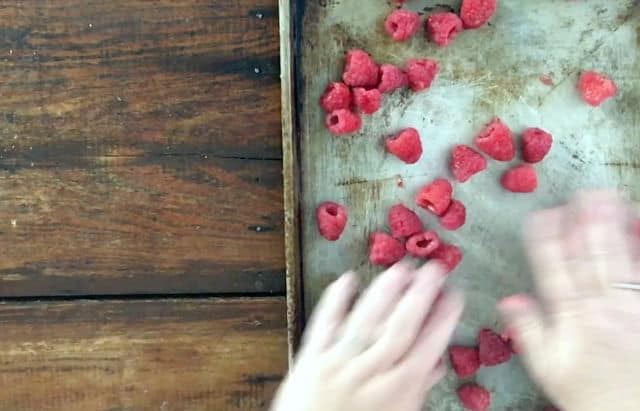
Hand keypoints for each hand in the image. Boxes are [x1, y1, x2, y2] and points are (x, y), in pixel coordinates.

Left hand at [270, 261, 463, 410]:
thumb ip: (417, 390)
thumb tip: (438, 364)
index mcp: (398, 390)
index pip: (427, 347)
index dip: (443, 320)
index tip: (454, 296)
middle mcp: (372, 371)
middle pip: (401, 327)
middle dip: (421, 295)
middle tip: (435, 270)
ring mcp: (340, 362)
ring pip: (368, 320)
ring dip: (385, 292)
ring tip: (401, 268)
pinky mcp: (311, 359)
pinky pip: (325, 324)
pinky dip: (335, 301)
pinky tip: (347, 279)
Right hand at [499, 191, 639, 410]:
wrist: (631, 408)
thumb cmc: (586, 390)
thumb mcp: (548, 369)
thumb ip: (529, 332)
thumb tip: (510, 300)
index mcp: (572, 318)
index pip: (554, 271)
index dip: (546, 241)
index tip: (540, 215)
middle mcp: (601, 306)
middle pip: (591, 258)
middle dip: (585, 223)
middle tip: (582, 193)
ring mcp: (628, 306)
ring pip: (618, 259)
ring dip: (612, 227)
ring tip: (609, 198)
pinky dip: (637, 248)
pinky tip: (634, 227)